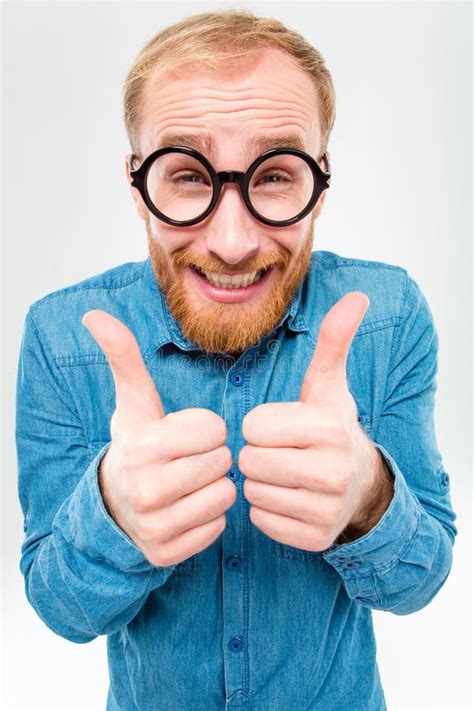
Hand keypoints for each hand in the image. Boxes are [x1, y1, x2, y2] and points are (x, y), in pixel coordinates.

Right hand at [81, 310, 235, 567]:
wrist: (113, 506)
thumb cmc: (136, 446)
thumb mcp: (132, 403)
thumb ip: (123, 357)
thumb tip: (94, 314)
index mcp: (141, 446)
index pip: (214, 428)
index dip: (205, 428)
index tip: (186, 434)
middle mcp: (144, 489)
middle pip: (223, 461)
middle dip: (212, 457)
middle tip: (188, 460)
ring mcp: (155, 526)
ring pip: (225, 495)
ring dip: (214, 486)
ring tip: (190, 483)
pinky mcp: (166, 553)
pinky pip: (218, 526)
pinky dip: (209, 517)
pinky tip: (187, 508)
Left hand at [239, 292, 384, 551]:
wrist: (361, 484)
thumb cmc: (331, 429)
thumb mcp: (329, 386)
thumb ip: (333, 343)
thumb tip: (357, 297)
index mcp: (329, 428)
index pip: (253, 426)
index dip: (259, 425)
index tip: (279, 427)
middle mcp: (333, 471)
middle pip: (250, 460)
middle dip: (257, 453)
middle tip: (280, 452)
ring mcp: (326, 509)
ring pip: (253, 491)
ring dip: (260, 482)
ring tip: (285, 473)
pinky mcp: (315, 537)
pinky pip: (261, 520)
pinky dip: (267, 509)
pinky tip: (289, 497)